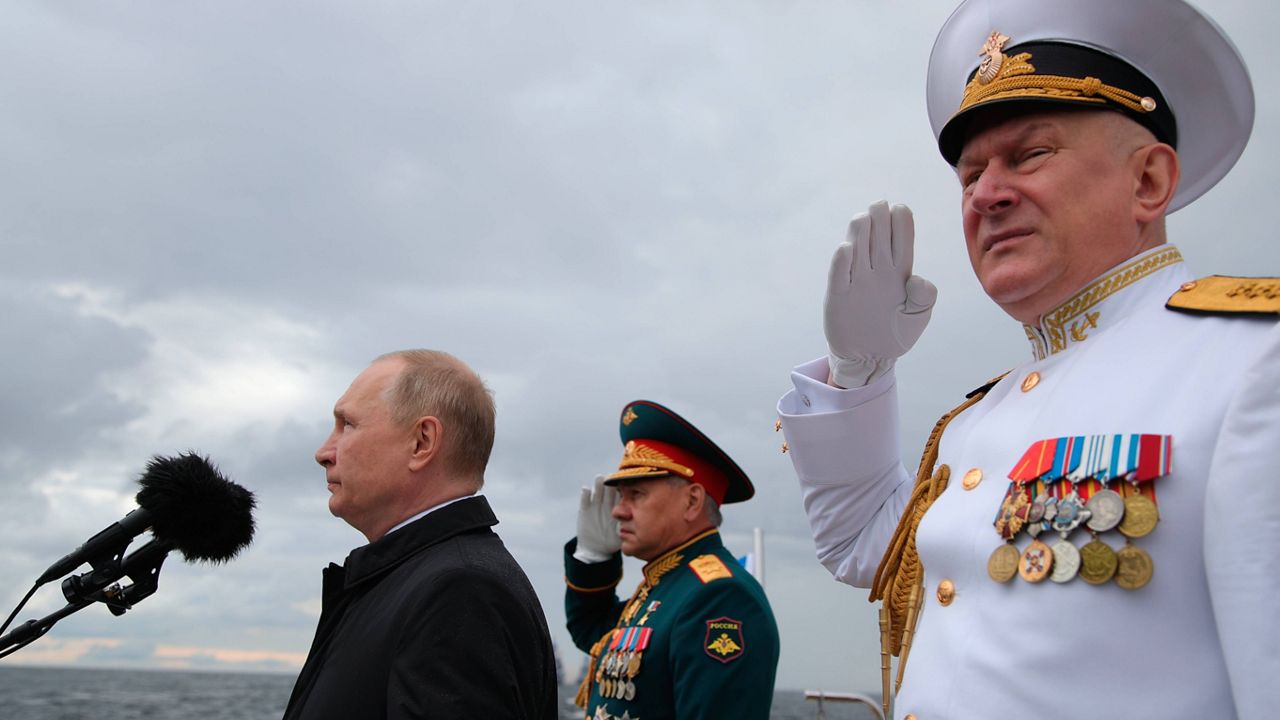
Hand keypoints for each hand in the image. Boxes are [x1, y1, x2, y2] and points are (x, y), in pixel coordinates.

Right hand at [573, 475, 620, 562]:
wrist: (596, 548)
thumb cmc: (612, 541)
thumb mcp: (620, 536)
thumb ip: (624, 528)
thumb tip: (631, 525)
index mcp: (618, 509)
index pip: (621, 496)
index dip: (623, 490)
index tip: (625, 483)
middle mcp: (607, 504)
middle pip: (609, 492)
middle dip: (610, 484)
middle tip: (613, 476)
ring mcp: (595, 506)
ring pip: (598, 493)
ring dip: (598, 485)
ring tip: (599, 478)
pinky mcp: (584, 510)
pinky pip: (585, 501)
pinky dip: (585, 495)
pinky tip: (586, 489)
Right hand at [824, 201, 936, 387]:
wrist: (870, 358)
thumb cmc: (896, 334)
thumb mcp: (918, 318)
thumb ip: (924, 297)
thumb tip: (916, 278)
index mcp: (899, 270)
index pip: (900, 237)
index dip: (900, 220)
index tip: (899, 209)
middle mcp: (877, 270)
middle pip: (877, 236)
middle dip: (879, 218)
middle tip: (879, 206)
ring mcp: (856, 280)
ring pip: (857, 248)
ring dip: (859, 232)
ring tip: (864, 219)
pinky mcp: (838, 295)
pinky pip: (839, 273)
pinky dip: (841, 261)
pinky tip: (846, 248)